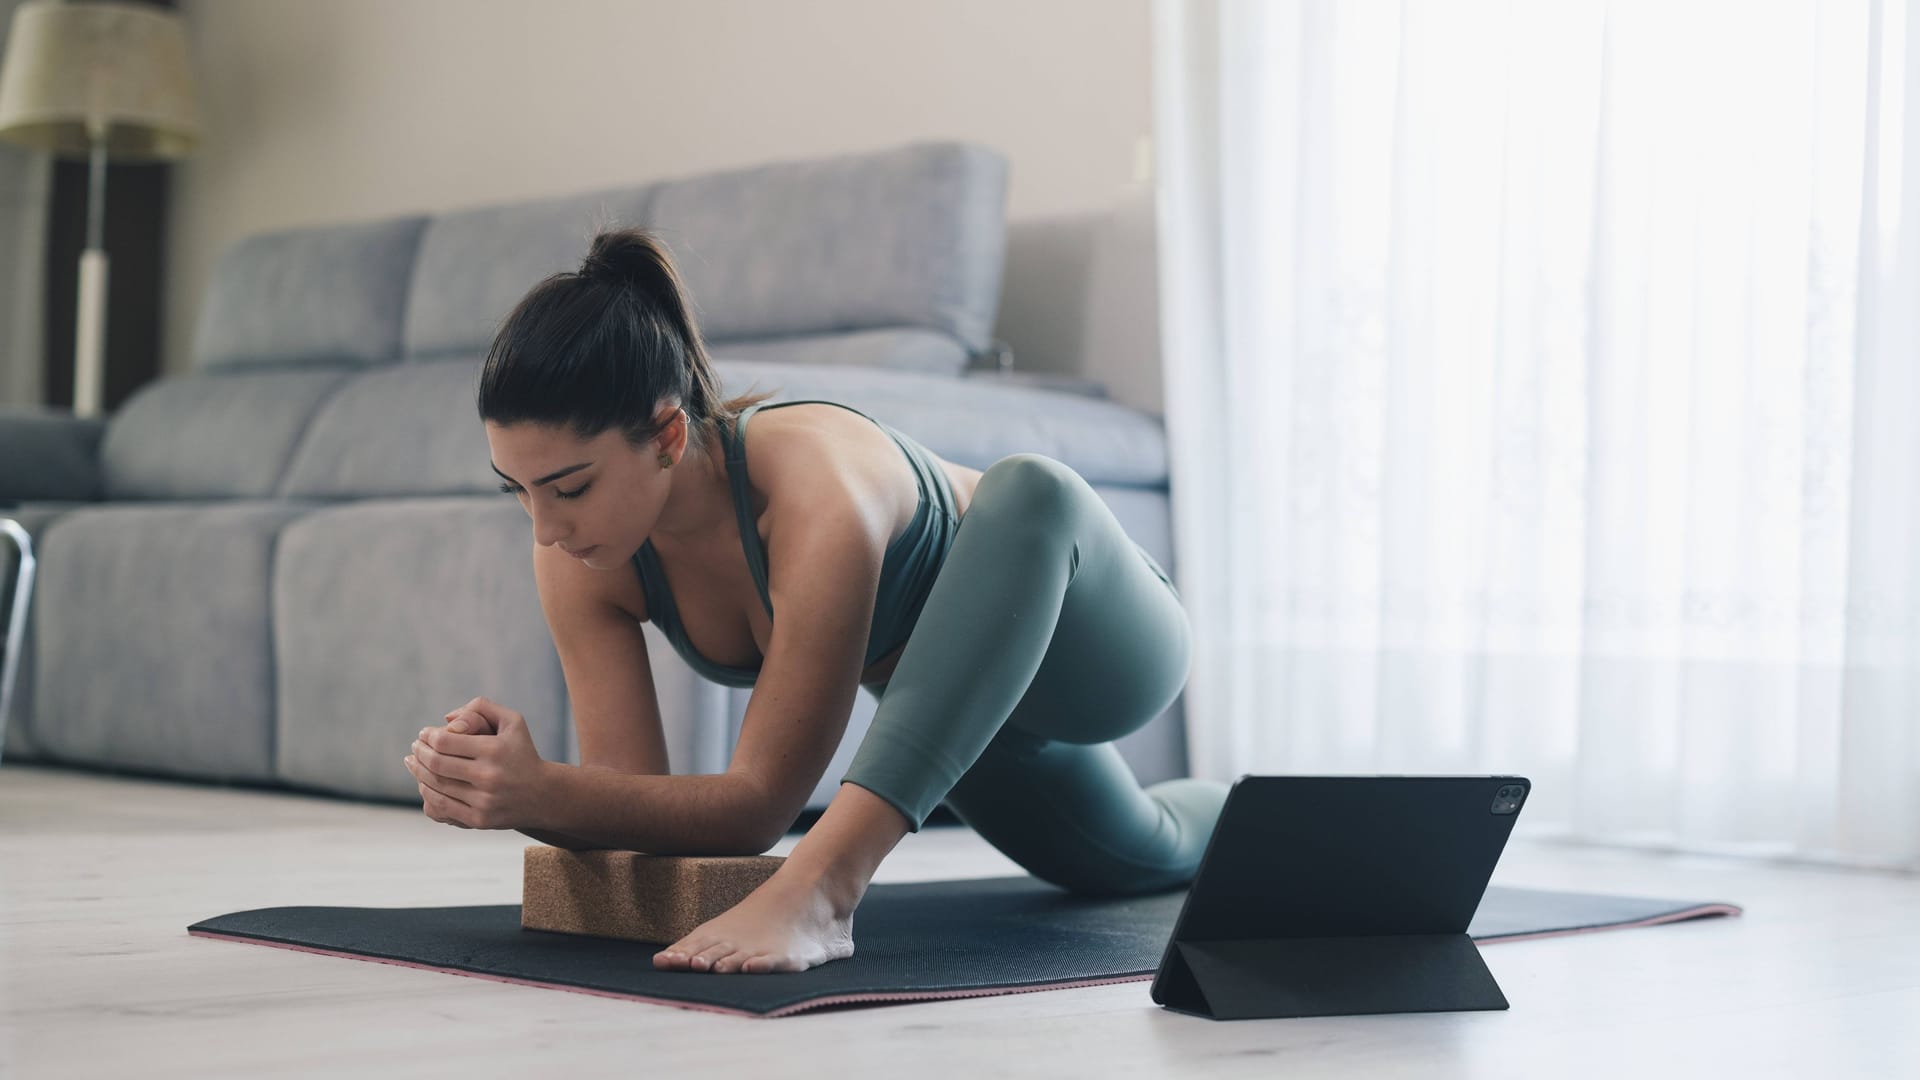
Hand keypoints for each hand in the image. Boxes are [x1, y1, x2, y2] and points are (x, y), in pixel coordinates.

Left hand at [403, 696, 549, 830]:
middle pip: (436, 764)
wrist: (543, 794)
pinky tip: (424, 785)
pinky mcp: (479, 820)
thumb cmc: (522, 753)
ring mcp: (483, 800)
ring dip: (418, 773)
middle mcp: (488, 776)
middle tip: (415, 748)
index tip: (423, 734)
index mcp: (493, 750)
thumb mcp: (512, 721)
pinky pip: (442, 807)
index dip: (428, 737)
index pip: (445, 742)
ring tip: (413, 763)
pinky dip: (427, 795)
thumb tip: (447, 719)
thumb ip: (482, 707)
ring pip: (436, 787)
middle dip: (419, 753)